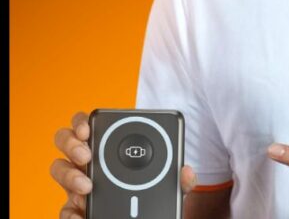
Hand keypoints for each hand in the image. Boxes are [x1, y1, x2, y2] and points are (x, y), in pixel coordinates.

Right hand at [50, 111, 197, 218]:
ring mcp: (79, 185)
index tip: (88, 128)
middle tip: (86, 155)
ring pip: (59, 170)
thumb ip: (180, 179)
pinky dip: (69, 213)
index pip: (90, 124)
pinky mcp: (76, 209)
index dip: (82, 121)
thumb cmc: (155, 196)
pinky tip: (80, 215)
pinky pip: (64, 209)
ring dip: (69, 175)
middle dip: (71, 143)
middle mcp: (90, 162)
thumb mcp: (170, 186)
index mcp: (111, 149)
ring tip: (87, 188)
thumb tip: (186, 171)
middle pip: (67, 141)